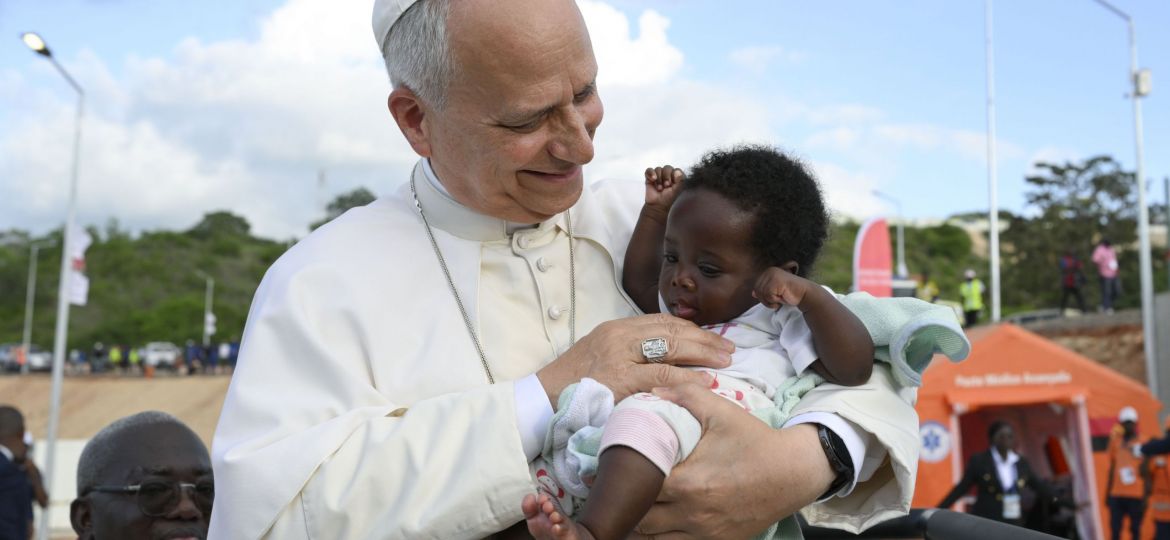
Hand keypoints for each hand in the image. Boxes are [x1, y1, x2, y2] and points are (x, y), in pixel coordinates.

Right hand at [536, 314, 733, 404]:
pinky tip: (704, 382)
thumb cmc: (573, 382)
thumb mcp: (601, 355)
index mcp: (616, 328)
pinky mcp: (619, 380)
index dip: (692, 329)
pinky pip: (660, 376)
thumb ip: (629, 351)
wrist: (542, 399)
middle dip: (704, 339)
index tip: (713, 337)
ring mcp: (619, 357)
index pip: (662, 322)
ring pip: (670, 349)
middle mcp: (619, 336)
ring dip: (702, 354)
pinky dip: (686, 378)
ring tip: (725, 362)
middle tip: (729, 348)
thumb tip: (665, 355)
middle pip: (671, 331)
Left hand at [632, 383, 833, 538]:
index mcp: (688, 482)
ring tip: (632, 505)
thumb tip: (654, 391)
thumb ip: (686, 395)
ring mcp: (703, 532)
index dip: (620, 478)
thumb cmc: (755, 441)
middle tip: (616, 488)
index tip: (608, 470)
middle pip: (640, 517)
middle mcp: (692, 513)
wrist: (794, 472)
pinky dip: (660, 536)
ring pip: (653, 538)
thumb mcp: (722, 411)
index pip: (638, 487)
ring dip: (639, 523)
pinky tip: (656, 521)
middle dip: (626, 503)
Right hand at [643, 165, 684, 218]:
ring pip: (659, 169)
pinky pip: (649, 170)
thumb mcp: (677, 190)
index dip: (674, 176)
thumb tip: (677, 171)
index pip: (676, 170)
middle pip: (667, 168)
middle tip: (666, 186)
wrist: (658, 206)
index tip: (672, 184)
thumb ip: (680, 180)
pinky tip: (653, 179)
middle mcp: (668, 176)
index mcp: (677, 178)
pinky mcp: (650, 178)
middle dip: (666, 177)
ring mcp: (659, 176)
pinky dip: (651, 173)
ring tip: (659, 188)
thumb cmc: (669, 199)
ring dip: (659, 179)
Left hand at [752, 267, 813, 309]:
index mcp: (768, 272)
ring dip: (770, 301)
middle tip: (778, 299)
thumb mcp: (775, 292)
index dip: (764, 297)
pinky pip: (768, 296)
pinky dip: (774, 301)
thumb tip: (753, 293)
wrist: (805, 294)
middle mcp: (769, 271)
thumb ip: (764, 291)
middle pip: (757, 291)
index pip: (756, 287)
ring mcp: (773, 275)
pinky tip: (783, 298)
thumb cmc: (790, 293)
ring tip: (781, 298)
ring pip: (761, 294)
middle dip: (766, 300)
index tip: (775, 297)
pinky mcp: (777, 281)